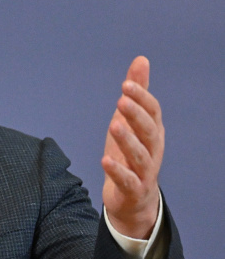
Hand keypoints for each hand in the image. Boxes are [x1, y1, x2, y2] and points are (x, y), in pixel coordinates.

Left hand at [101, 56, 163, 238]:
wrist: (133, 199)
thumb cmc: (130, 153)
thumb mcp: (130, 121)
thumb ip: (136, 93)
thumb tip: (141, 60)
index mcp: (153, 131)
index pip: (153, 112)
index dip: (142, 98)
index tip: (126, 84)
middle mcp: (153, 150)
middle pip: (149, 131)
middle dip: (137, 115)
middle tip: (122, 100)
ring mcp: (145, 171)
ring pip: (140, 155)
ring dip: (127, 140)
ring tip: (113, 125)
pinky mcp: (133, 190)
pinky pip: (128, 180)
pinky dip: (118, 171)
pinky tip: (105, 160)